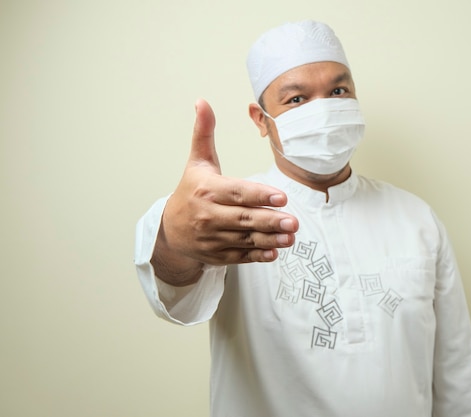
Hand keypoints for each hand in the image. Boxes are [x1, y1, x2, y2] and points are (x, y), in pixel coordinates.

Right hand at [151, 99, 298, 285]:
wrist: (169, 230)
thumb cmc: (190, 191)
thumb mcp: (197, 162)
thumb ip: (204, 133)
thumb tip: (202, 102)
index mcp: (206, 190)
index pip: (237, 192)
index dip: (259, 195)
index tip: (281, 197)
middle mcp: (208, 215)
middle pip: (244, 218)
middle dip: (270, 220)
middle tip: (293, 221)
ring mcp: (212, 237)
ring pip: (245, 238)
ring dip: (269, 239)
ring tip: (290, 237)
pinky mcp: (217, 255)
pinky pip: (240, 256)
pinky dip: (257, 256)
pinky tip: (274, 252)